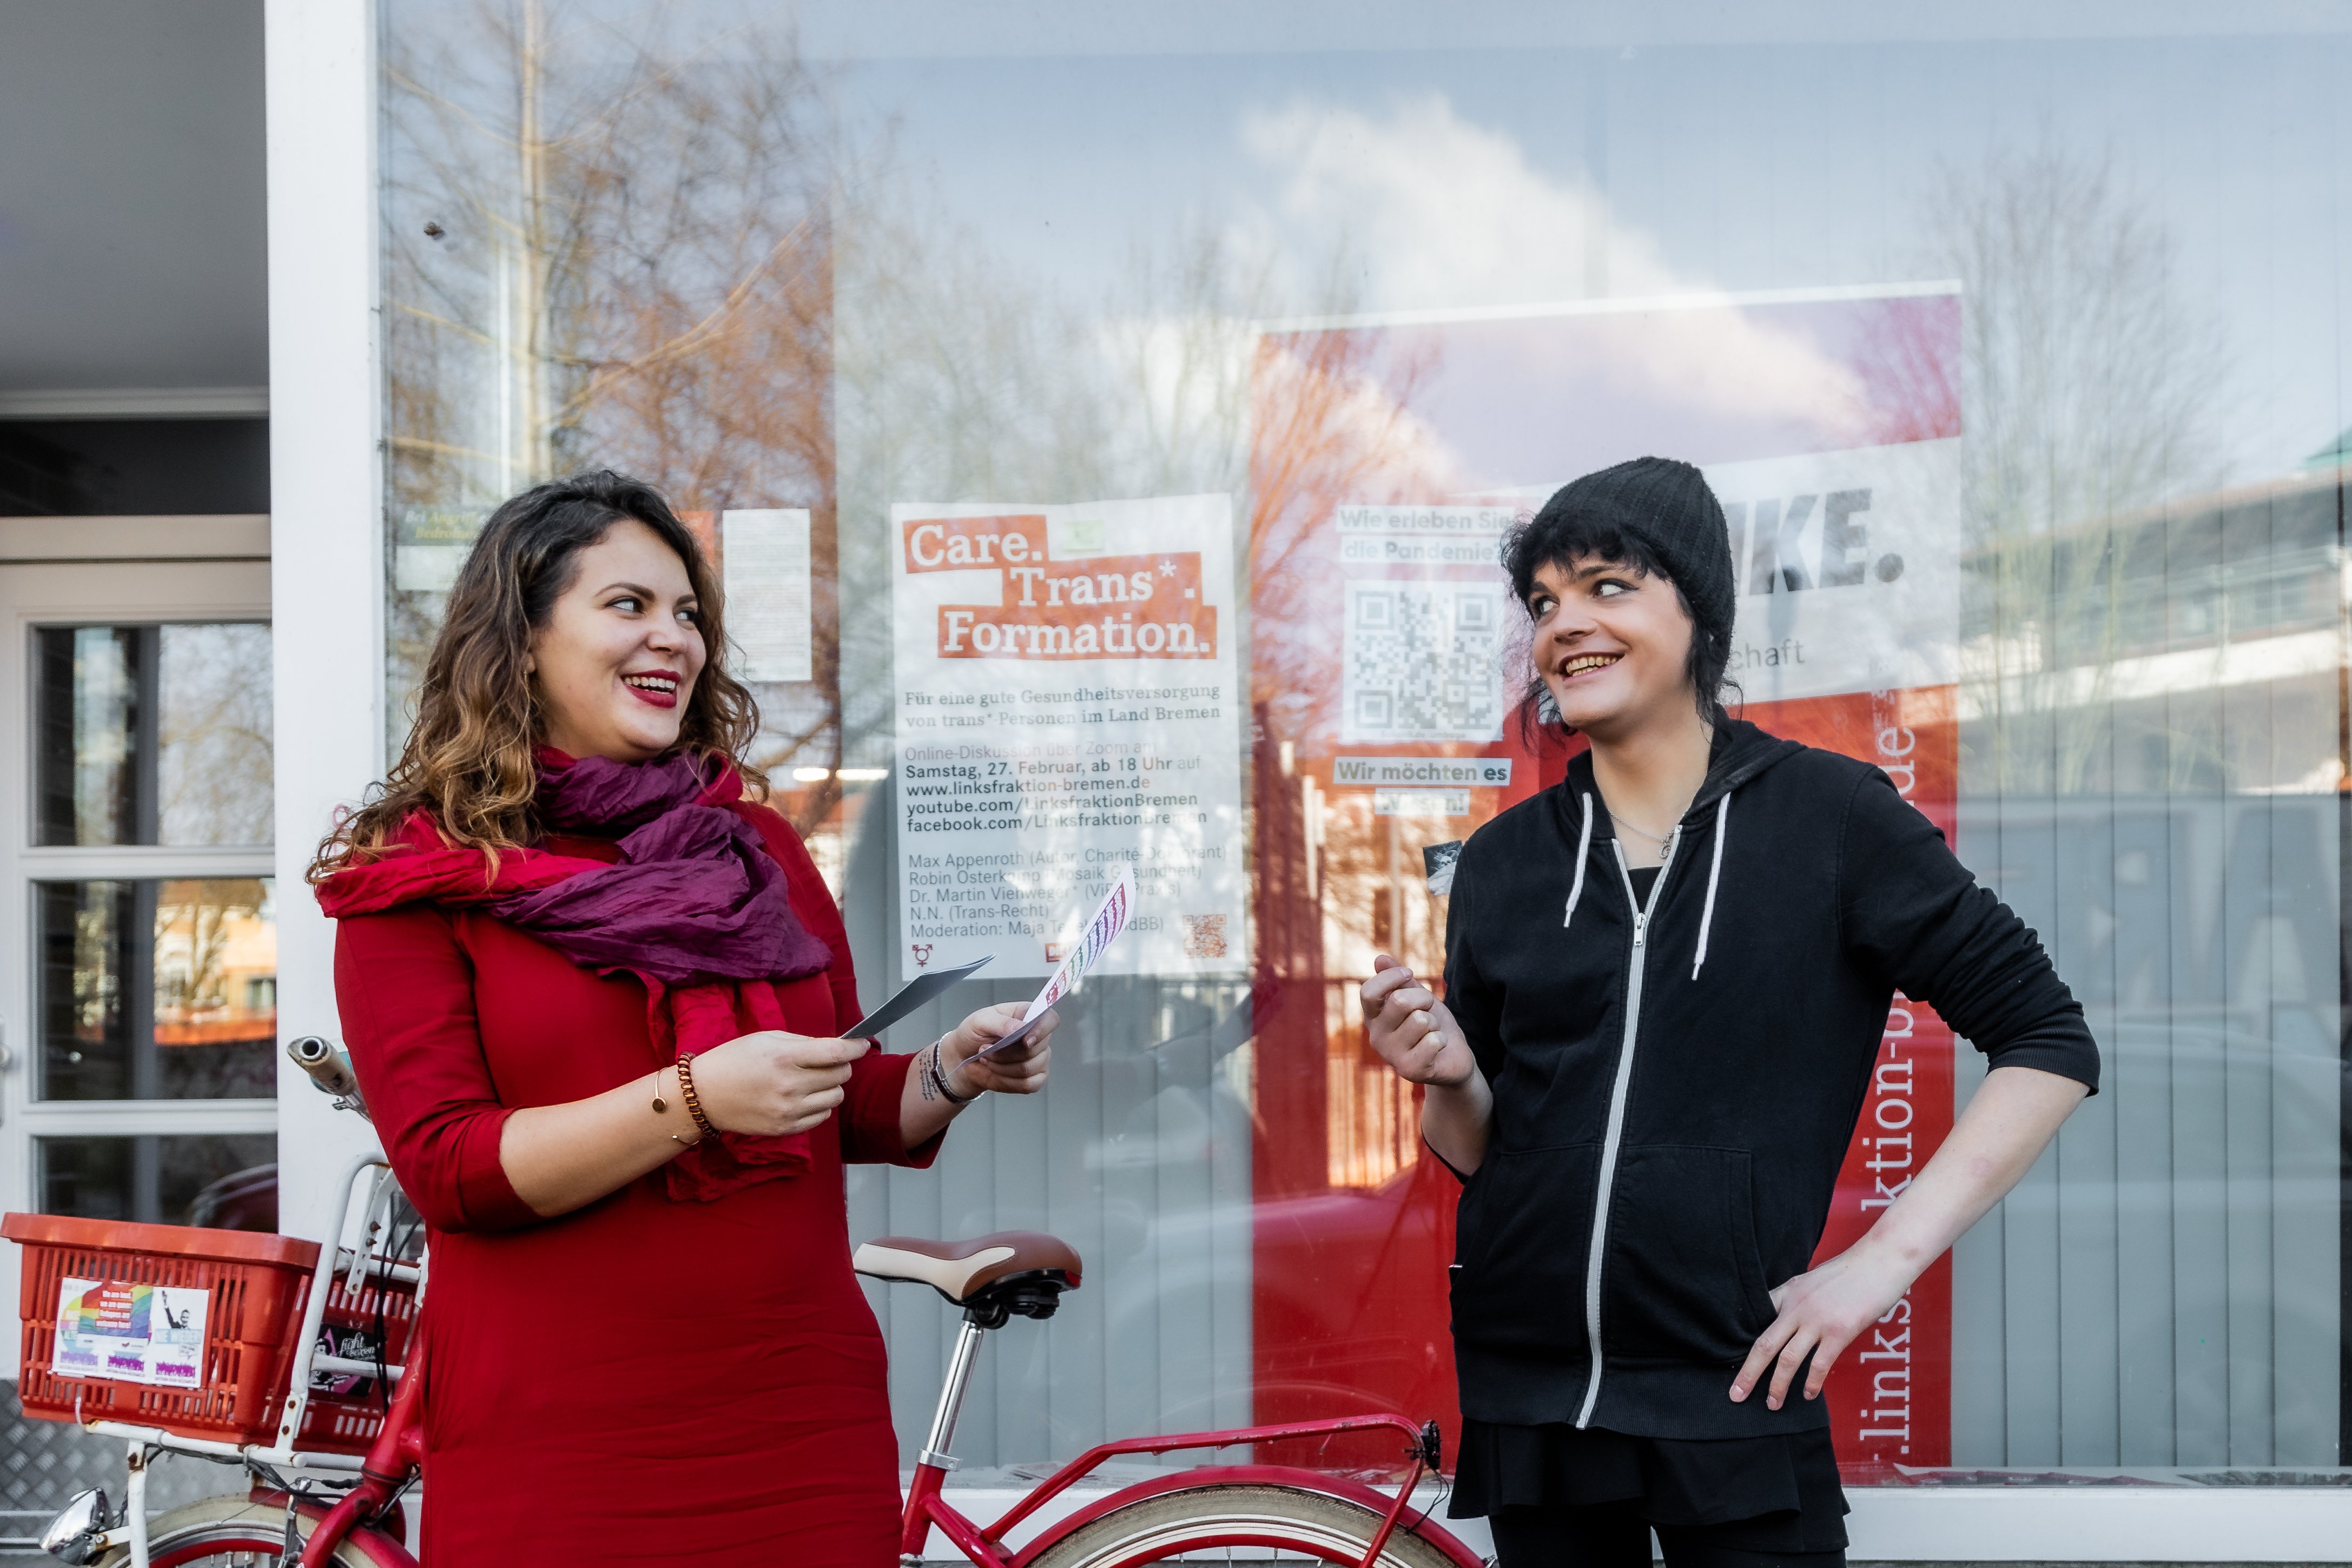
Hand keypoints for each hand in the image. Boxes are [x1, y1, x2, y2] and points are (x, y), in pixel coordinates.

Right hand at [689, 1031, 867, 1136]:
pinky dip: (819, 1105)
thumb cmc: (734, 1060)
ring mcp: (788, 1111)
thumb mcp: (767, 1038)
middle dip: (841, 1065)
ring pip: (835, 1097)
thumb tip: (837, 1046)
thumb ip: (804, 1042)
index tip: (862, 1043)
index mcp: (784, 1058)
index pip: (836, 1052)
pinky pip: (822, 1116)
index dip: (855, 1046)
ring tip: (811, 1080)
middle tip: (828, 1061)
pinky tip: (802, 1097)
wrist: (703, 1096)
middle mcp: (790, 1086)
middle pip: (841, 1075)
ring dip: (831, 1086)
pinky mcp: (786, 1128)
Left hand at [939, 1003, 1054, 1095]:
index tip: (1024, 1041)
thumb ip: (1001, 1023)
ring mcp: (1038, 1059)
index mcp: (1027, 1015)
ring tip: (987, 1059)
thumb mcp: (980, 1021)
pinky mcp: (1034, 1078)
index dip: (1042, 1030)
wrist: (963, 1057)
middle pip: (1036, 1049)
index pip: (1050, 1020)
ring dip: (1002, 1067)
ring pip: (1028, 1069)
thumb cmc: (973, 1034)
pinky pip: (1028, 1085)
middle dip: (1006, 1054)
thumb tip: (1020, 1028)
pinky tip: (995, 1072)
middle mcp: (1037, 1037)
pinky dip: (1007, 1081)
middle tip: (986, 1049)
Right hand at [1360, 953, 1476, 1086]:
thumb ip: (1399, 980)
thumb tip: (1380, 959)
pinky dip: (1441, 1040)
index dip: (1391, 977)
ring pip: (1420, 1020)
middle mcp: (1376, 1037)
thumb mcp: (1417, 997)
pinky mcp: (1410, 1070)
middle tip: (1428, 1011)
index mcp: (1374, 1017)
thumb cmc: (1432, 1024)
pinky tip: (1436, 1049)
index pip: (1368, 992)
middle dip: (1424, 999)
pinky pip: (1432, 1041)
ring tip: (1431, 1033)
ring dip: (1434, 1023)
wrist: (1451, 1058)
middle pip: (1399, 1001)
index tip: (1409, 973)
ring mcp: (1392, 1056)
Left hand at [1729, 1243, 1913, 1409]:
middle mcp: (1796, 1308)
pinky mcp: (1839, 1332)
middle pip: (1764, 1345)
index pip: (1757, 1317)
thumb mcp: (1814, 1280)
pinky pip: (1819, 1365)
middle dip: (1748, 1373)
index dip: (1742, 1339)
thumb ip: (1800, 1300)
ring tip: (1772, 1404)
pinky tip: (1808, 1395)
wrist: (1880, 1261)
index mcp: (1788, 1292)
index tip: (1730, 1359)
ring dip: (1777, 1386)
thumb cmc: (1851, 1271)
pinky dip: (1811, 1383)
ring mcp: (1817, 1321)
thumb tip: (1792, 1323)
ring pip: (1787, 1360)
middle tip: (1736, 1395)